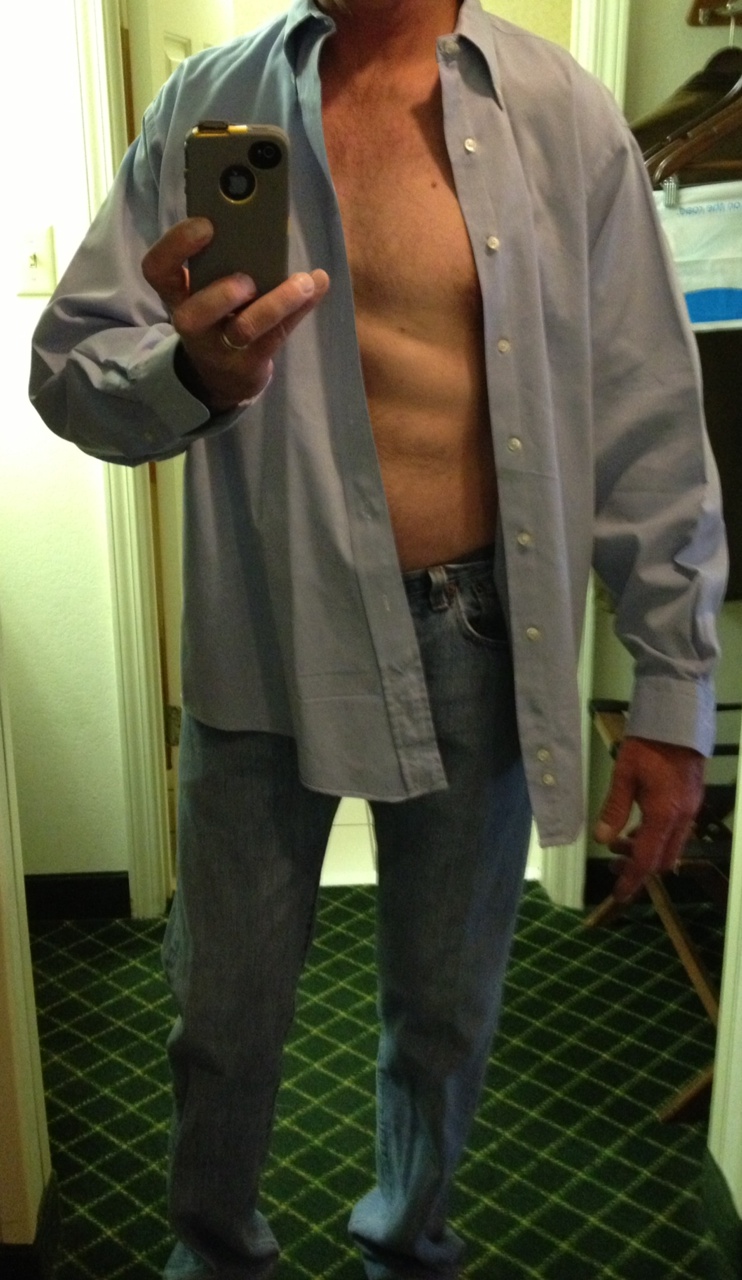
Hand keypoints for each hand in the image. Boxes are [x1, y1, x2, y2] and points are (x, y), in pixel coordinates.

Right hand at [141, 217, 329, 411]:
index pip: (158, 271)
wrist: (222, 376)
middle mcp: (193, 324)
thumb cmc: (217, 314)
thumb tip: (263, 213)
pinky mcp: (250, 363)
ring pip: (245, 329)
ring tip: (302, 283)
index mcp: (178, 294)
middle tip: (246, 280)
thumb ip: (224, 256)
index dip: (176, 248)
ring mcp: (221, 348)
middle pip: (192, 314)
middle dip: (220, 294)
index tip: (206, 225)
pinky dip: (301, 308)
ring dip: (276, 303)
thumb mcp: (209, 286)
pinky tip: (317, 284)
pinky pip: (277, 336)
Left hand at [593, 736, 704, 902]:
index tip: (619, 894)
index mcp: (663, 815)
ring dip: (646, 851)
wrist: (678, 722)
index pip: (646, 859)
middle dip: (637, 868)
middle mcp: (682, 819)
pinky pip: (676, 832)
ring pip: (671, 847)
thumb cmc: (648, 746)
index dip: (632, 879)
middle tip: (612, 863)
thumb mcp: (624, 775)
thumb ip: (613, 808)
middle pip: (662, 859)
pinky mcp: (691, 802)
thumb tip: (602, 838)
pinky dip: (657, 838)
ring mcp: (690, 811)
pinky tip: (638, 827)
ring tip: (620, 841)